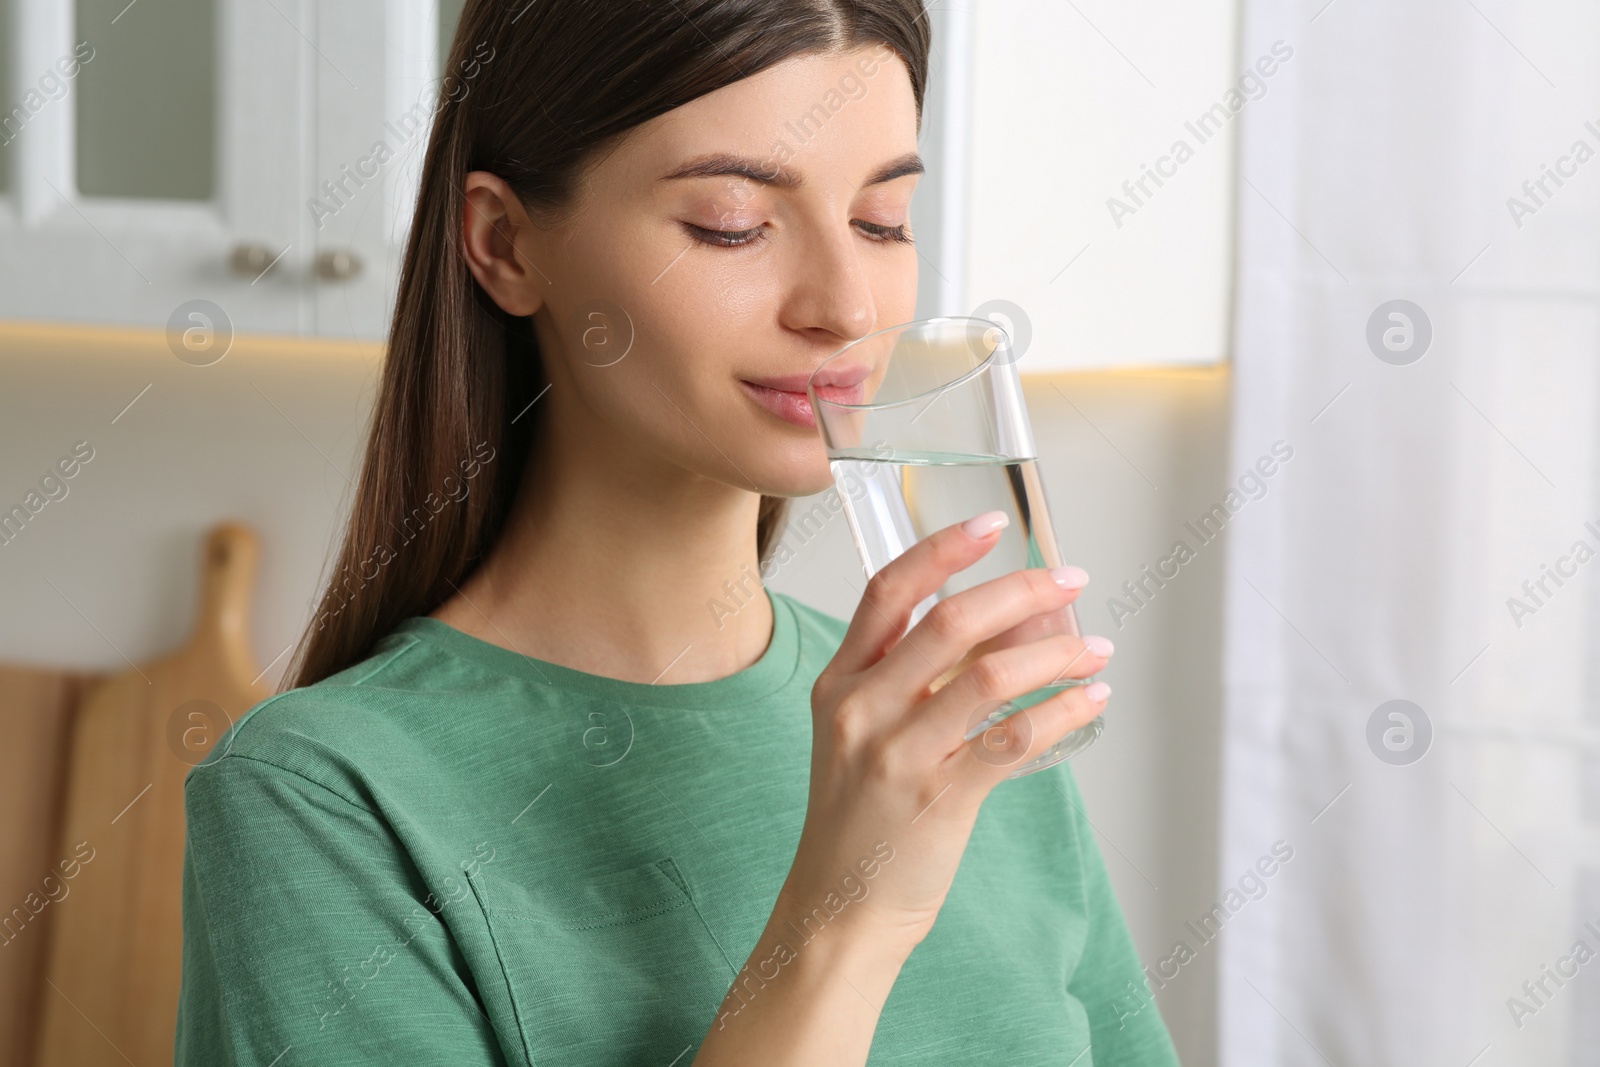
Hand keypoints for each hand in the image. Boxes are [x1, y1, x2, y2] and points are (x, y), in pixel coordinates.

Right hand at [782, 510, 1111, 947]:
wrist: (840, 908)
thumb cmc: (859, 819)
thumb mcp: (862, 734)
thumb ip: (914, 680)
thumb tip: (1005, 627)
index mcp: (839, 682)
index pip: (887, 592)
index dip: (942, 550)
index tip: (991, 523)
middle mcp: (862, 709)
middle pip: (949, 621)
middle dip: (1021, 591)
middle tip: (1069, 581)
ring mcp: (897, 753)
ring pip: (989, 676)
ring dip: (1055, 653)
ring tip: (1095, 648)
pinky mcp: (938, 798)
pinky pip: (1013, 739)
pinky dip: (1061, 711)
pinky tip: (1089, 700)